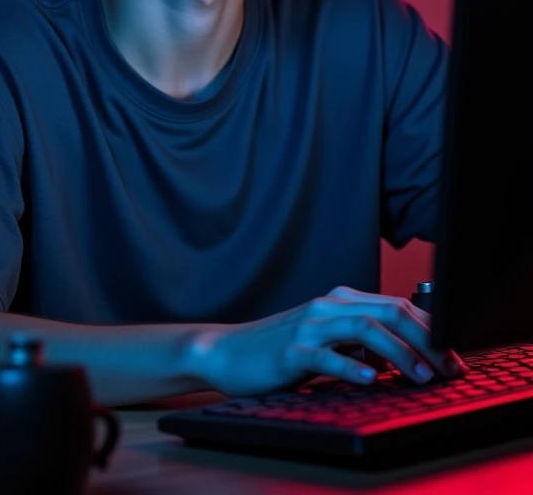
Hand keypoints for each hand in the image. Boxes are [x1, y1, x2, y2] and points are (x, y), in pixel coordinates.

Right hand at [195, 285, 467, 398]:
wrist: (229, 351)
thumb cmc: (282, 348)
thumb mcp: (328, 337)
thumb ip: (362, 338)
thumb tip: (408, 352)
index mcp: (341, 301)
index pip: (398, 306)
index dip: (431, 330)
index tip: (452, 357)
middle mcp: (329, 307)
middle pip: (389, 312)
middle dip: (426, 340)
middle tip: (448, 369)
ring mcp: (310, 327)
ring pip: (366, 329)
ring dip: (400, 352)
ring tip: (421, 375)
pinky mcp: (291, 351)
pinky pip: (327, 356)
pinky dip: (353, 366)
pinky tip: (371, 379)